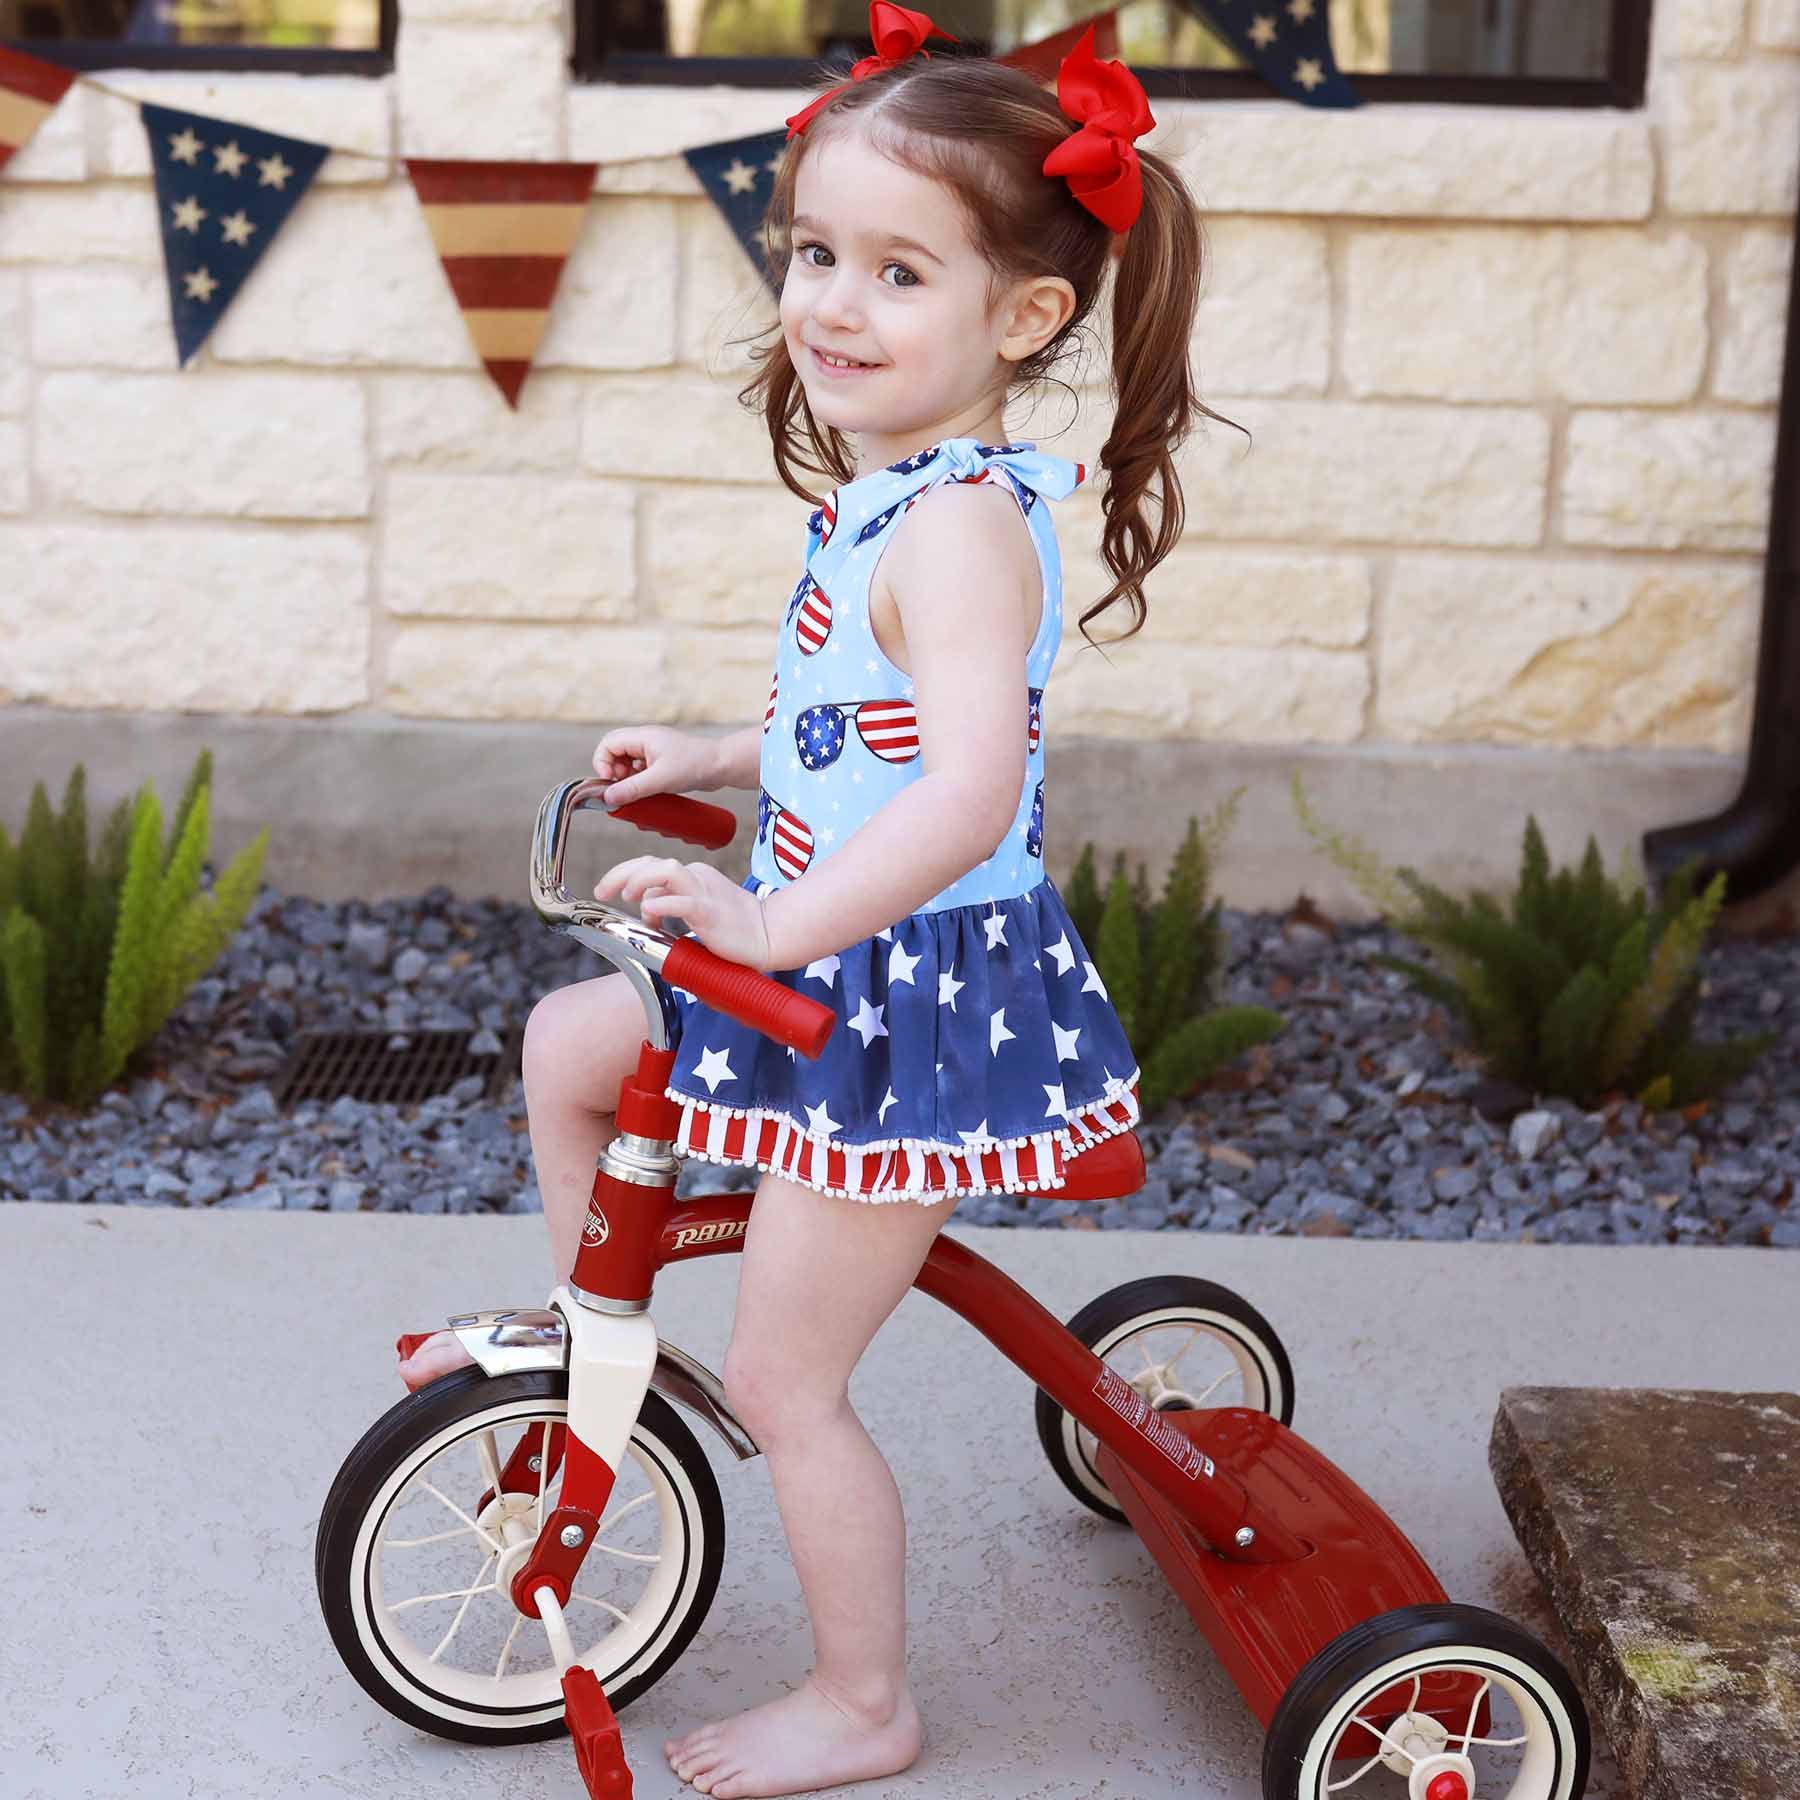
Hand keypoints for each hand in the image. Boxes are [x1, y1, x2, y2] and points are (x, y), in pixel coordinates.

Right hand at [593, 726, 720, 807]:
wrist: (722, 766)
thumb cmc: (694, 766)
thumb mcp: (659, 781)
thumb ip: (632, 789)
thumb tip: (607, 799)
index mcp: (642, 736)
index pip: (608, 744)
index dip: (602, 763)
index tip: (610, 781)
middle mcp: (646, 740)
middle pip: (615, 752)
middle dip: (614, 772)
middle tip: (623, 788)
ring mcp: (655, 750)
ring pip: (628, 762)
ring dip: (626, 778)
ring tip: (636, 792)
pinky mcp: (663, 761)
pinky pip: (642, 769)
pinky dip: (639, 781)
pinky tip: (648, 792)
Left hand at [594, 856, 774, 970]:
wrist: (769, 936)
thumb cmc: (734, 927)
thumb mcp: (694, 910)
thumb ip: (670, 902)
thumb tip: (645, 905)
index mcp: (692, 876)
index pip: (650, 863)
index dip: (623, 872)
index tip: (605, 889)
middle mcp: (697, 878)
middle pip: (653, 862)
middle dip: (622, 873)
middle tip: (603, 890)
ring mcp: (705, 893)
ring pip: (668, 871)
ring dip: (640, 880)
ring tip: (627, 897)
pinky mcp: (712, 912)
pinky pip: (685, 902)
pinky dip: (663, 904)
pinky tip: (649, 911)